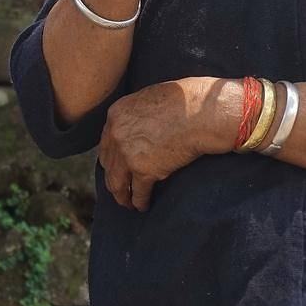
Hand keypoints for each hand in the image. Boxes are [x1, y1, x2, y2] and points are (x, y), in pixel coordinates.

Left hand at [100, 77, 238, 210]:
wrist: (199, 112)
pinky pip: (138, 193)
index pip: (106, 143)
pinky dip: (140, 202)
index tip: (115, 167)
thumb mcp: (148, 99)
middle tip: (119, 189)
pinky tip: (142, 206)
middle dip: (113, 179)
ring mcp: (127, 154)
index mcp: (115, 115)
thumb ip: (136, 115)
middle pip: (108, 165)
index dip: (111, 158)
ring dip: (122, 196)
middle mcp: (116, 135)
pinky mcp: (144, 171)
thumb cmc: (183, 101)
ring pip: (117, 183)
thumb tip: (137, 129)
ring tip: (128, 204)